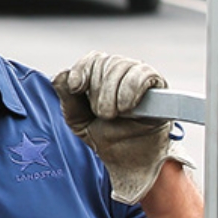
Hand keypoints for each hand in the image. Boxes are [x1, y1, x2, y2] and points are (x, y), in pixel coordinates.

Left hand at [52, 51, 192, 203]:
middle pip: (104, 62)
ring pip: (121, 66)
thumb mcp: (78, 120)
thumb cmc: (104, 136)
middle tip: (101, 114)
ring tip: (112, 115)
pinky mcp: (157, 84)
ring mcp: (138, 75)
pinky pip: (143, 74)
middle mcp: (119, 71)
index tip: (76, 88)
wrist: (128, 158)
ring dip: (111, 93)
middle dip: (97, 90)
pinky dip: (130, 89)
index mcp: (100, 76)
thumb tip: (60, 75)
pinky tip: (125, 107)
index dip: (82, 70)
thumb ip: (67, 98)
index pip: (92, 59)